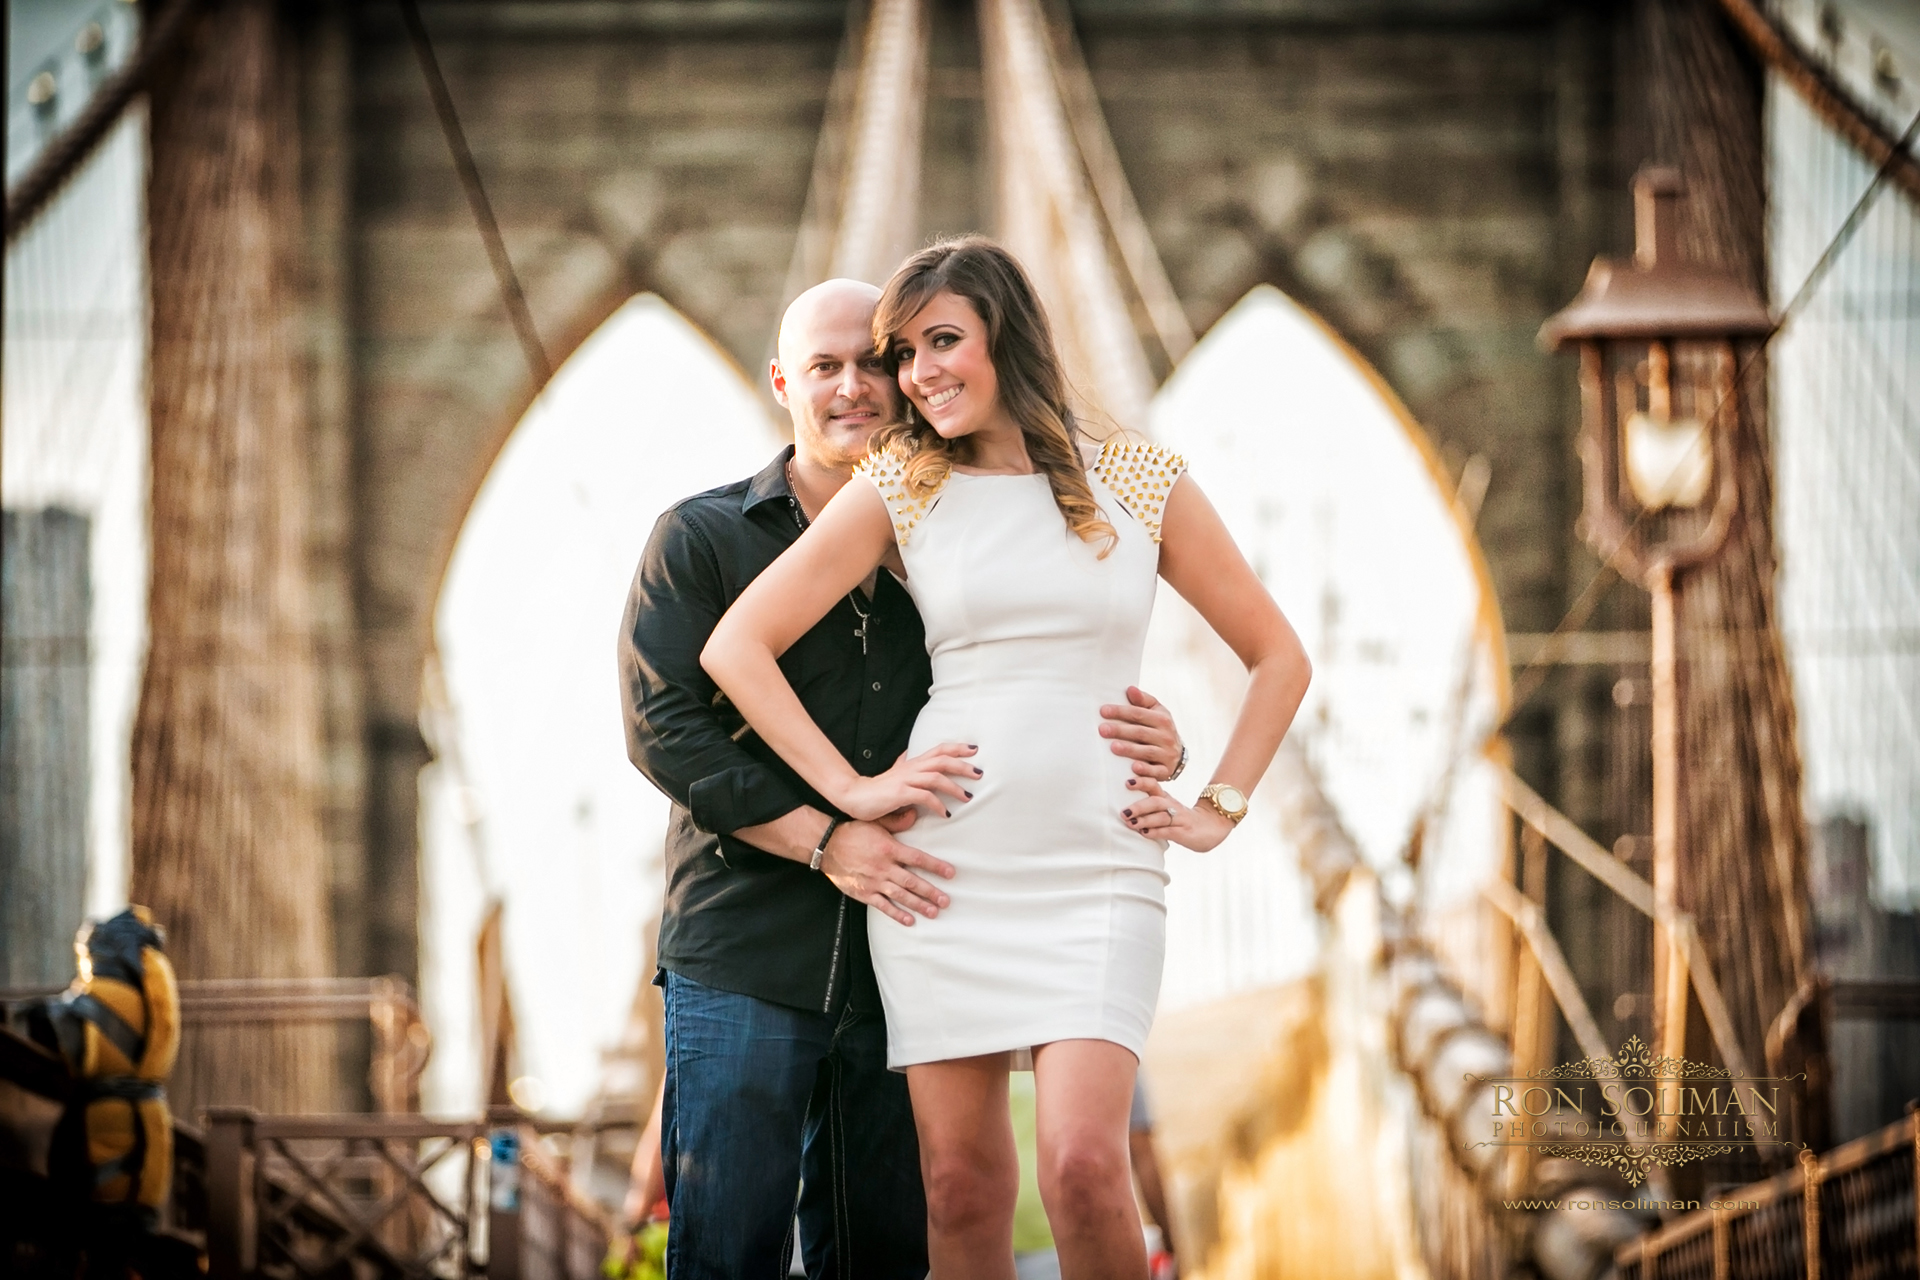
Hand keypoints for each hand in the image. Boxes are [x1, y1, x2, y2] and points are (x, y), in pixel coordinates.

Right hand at [822, 819, 955, 926]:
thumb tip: (916, 813)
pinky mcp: (865, 893)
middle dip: (931, 892)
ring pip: (901, 896)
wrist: (827, 846)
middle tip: (946, 901)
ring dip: (918, 905)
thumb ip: (898, 821)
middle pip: (912, 882)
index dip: (936, 867)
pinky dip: (897, 914)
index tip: (950, 874)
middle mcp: (884, 867)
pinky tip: (909, 921)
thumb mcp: (877, 823)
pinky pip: (883, 906)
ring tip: (933, 912)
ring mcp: (874, 882)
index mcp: (889, 849)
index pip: (918, 859)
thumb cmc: (853, 833)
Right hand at [835, 743, 979, 821]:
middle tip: (979, 773)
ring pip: (936, 777)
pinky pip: (924, 796)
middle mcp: (911, 768)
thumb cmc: (876, 789)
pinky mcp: (900, 793)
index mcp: (912, 763)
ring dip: (954, 787)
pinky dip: (937, 804)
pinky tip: (945, 813)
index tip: (974, 749)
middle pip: (942, 760)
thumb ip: (904, 766)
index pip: (938, 750)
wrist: (853, 796)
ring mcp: (905, 780)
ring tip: (967, 797)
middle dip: (963, 765)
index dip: (957, 747)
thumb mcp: (894, 774)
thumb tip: (908, 756)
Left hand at [1100, 686, 1183, 779]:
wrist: (1176, 754)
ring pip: (1146, 751)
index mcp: (1162, 719)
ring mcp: (1166, 754)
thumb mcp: (1156, 712)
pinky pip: (1154, 772)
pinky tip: (1132, 772)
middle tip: (1102, 730)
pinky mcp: (1165, 771)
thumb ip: (1143, 700)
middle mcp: (1166, 736)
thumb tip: (1130, 688)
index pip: (1138, 714)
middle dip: (1121, 730)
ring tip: (1113, 748)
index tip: (1103, 711)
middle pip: (1140, 732)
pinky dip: (1144, 773)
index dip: (1121, 711)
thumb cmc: (1159, 729)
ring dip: (1130, 750)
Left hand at [1121, 777, 1233, 851]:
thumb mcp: (1165, 807)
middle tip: (1123, 812)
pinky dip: (1155, 832)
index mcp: (1165, 798)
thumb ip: (1147, 804)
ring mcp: (1179, 819)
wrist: (1211, 826)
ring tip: (1130, 823)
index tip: (1127, 782)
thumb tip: (1121, 805)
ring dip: (1145, 820)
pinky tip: (1144, 833)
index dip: (1142, 782)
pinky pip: (1168, 831)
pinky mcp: (1183, 832)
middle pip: (1156, 802)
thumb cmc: (1180, 817)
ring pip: (1161, 817)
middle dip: (1139, 806)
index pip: (1154, 785)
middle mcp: (1172, 806)